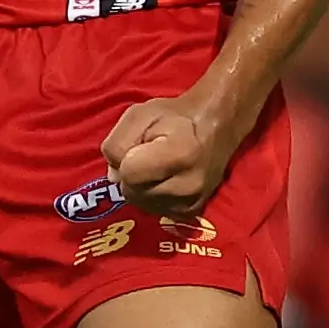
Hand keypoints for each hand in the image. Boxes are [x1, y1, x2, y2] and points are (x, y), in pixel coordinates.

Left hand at [101, 91, 240, 219]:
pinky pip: (153, 211)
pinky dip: (151, 196)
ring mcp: (191, 203)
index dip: (126, 157)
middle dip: (131, 173)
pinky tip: (163, 179)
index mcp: (179, 154)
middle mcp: (188, 186)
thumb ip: (118, 143)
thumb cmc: (175, 116)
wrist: (214, 128)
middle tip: (148, 153)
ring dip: (139, 186)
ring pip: (140, 203)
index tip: (141, 143)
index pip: (129, 173)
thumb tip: (114, 175)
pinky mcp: (191, 214)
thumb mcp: (139, 114)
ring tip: (156, 166)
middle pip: (132, 191)